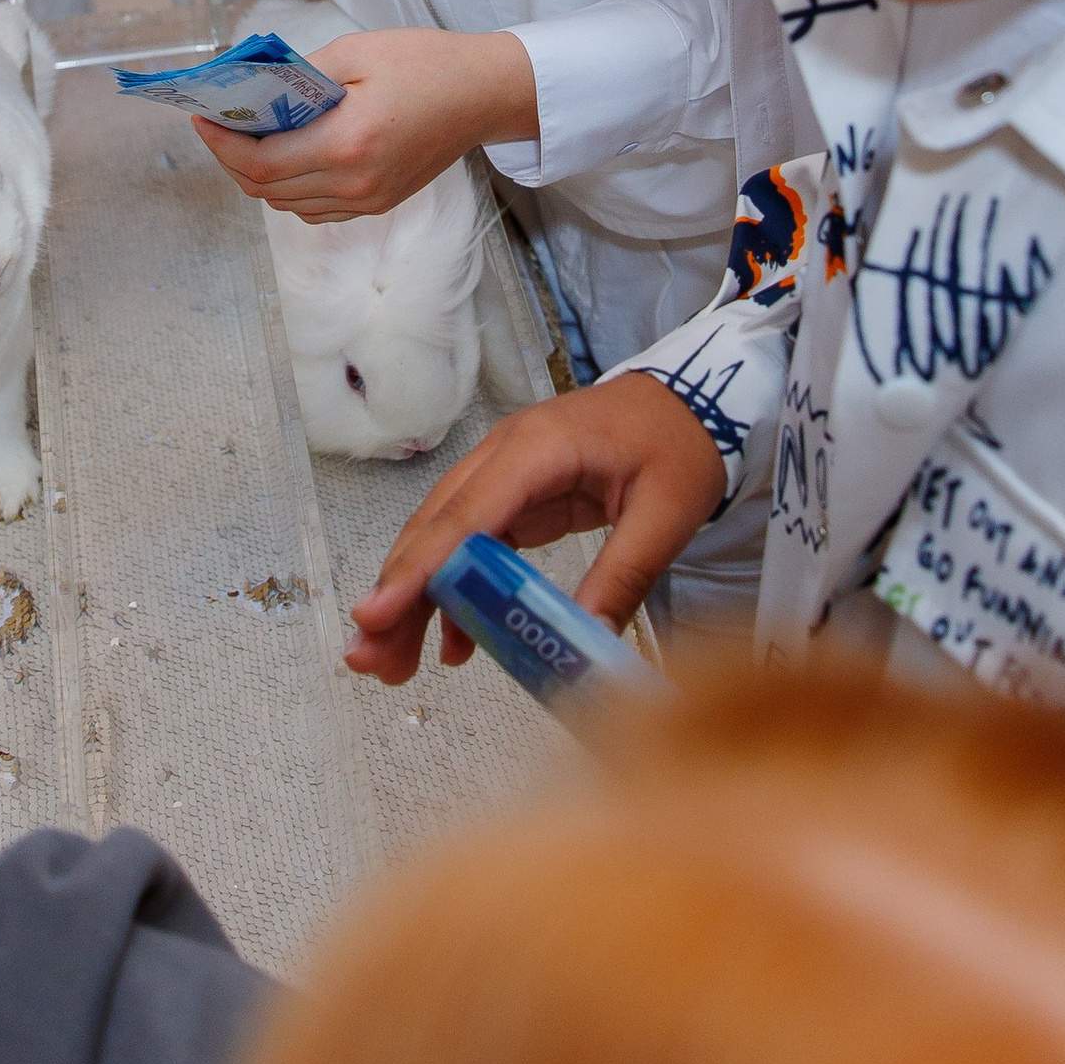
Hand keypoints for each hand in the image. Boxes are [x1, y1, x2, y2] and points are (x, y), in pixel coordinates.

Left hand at [196, 26, 537, 220]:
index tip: (203, 119)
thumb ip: (299, 75)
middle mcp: (354, 183)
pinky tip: (287, 158)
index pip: (260, 163)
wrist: (483, 93)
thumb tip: (254, 90)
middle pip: (266, 190)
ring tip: (248, 139)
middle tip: (219, 126)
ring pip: (287, 205)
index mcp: (346, 144)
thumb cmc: (427, 64)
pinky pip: (316, 210)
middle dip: (232, 159)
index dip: (221, 145)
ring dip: (259, 177)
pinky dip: (290, 189)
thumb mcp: (355, 52)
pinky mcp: (378, 202)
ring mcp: (367, 199)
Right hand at [345, 374, 726, 683]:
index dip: (417, 570)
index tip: (375, 615)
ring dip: (414, 601)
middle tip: (368, 659)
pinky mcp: (516, 495)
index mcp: (537, 449)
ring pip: (440, 539)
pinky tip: (454, 643)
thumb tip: (585, 644)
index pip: (464, 517)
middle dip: (396, 596)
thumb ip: (623, 577)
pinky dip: (454, 592)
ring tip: (394, 665)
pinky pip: (470, 545)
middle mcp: (505, 455)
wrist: (696, 398)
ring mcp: (505, 473)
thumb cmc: (680, 443)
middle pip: (434, 530)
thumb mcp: (666, 514)